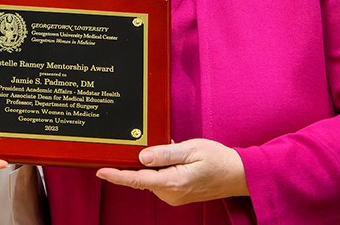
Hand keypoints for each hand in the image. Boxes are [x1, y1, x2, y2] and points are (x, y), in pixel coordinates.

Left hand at [96, 138, 248, 205]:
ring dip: (153, 164)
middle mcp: (171, 194)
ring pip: (152, 178)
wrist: (239, 175)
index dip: (117, 176)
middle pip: (142, 178)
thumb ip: (165, 153)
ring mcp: (175, 196)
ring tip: (174, 150)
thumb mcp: (192, 149)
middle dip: (138, 162)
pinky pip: (161, 180)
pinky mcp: (178, 194)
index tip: (100, 171)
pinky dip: (162, 168)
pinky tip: (175, 158)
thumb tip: (142, 157)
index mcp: (173, 183)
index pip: (137, 180)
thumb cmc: (219, 160)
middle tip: (146, 143)